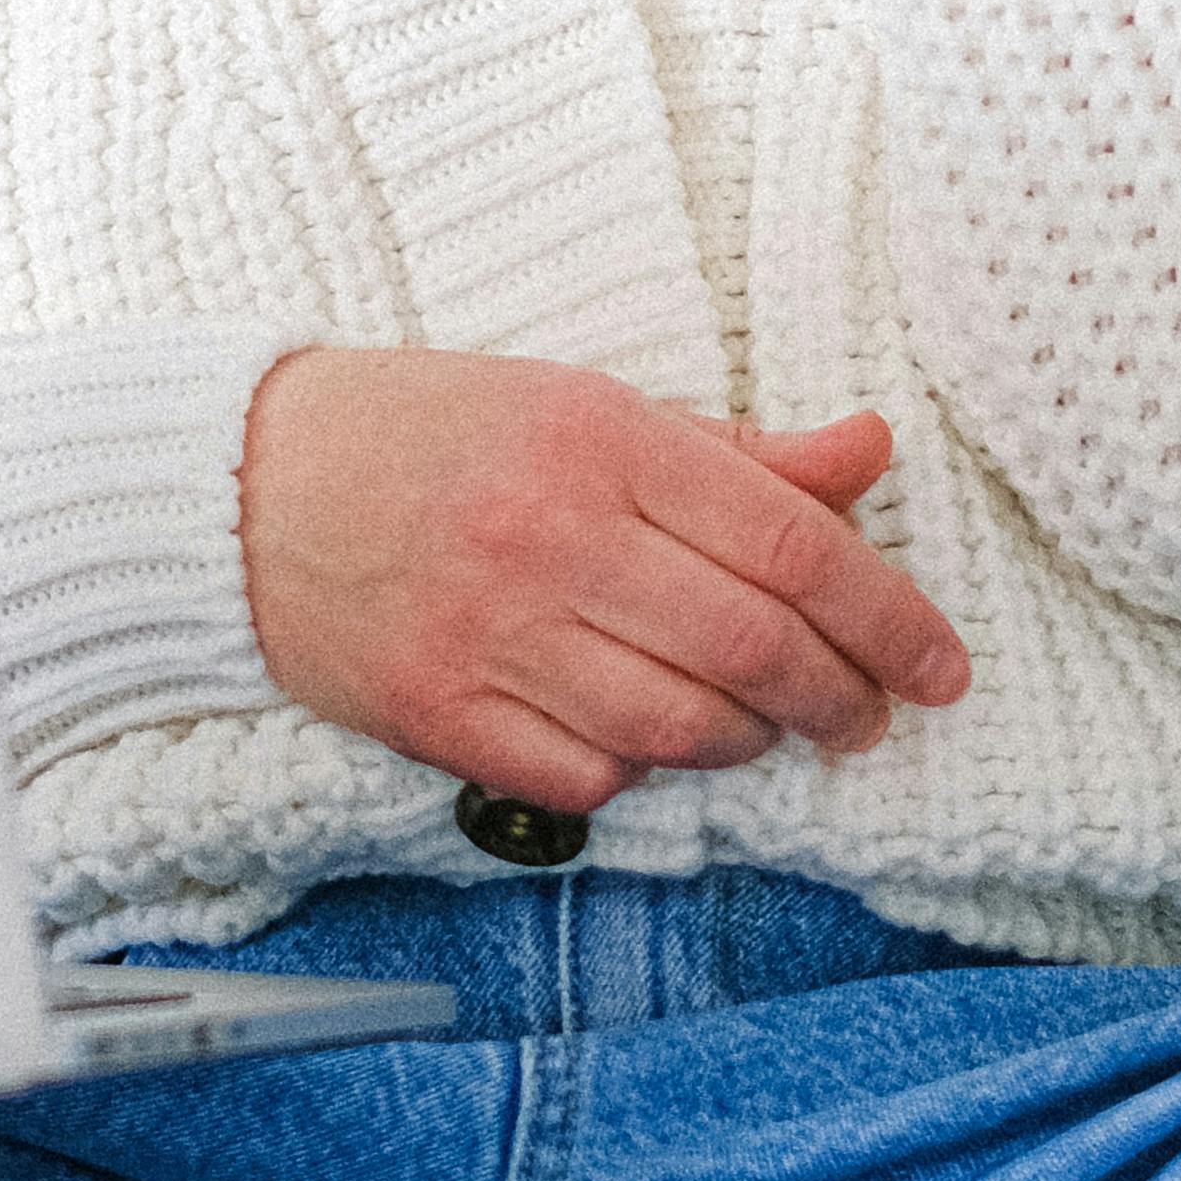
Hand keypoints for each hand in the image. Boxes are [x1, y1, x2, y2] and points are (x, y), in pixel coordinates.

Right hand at [235, 347, 971, 829]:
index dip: (890, 617)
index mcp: (598, 436)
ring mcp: (489, 630)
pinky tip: (644, 737)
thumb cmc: (428, 432)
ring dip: (750, 741)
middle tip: (869, 714)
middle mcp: (549, 533)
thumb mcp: (583, 404)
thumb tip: (869, 455)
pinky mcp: (438, 712)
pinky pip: (588, 776)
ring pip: (680, 727)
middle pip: (752, 648)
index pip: (791, 544)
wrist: (240, 483)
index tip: (940, 665)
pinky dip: (641, 771)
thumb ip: (734, 451)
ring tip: (764, 724)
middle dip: (842, 697)